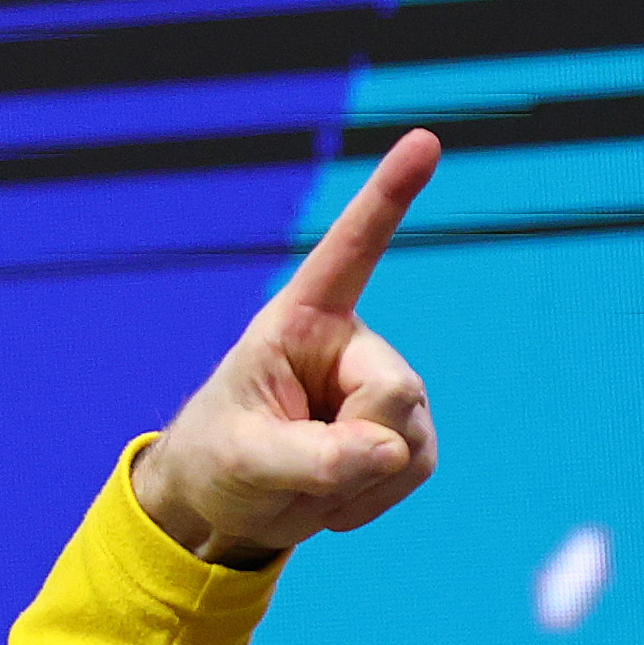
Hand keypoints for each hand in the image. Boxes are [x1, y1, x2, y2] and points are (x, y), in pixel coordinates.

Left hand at [127, 128, 441, 563]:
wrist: (229, 503)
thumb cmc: (220, 460)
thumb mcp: (244, 461)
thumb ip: (312, 458)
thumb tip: (389, 452)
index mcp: (302, 320)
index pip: (352, 251)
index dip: (389, 198)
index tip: (424, 141)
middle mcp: (352, 343)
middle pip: (394, 392)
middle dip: (354, 447)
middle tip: (300, 468)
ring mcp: (386, 386)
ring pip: (411, 440)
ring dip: (359, 482)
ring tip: (306, 480)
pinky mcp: (406, 432)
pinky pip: (416, 468)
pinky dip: (372, 499)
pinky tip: (333, 497)